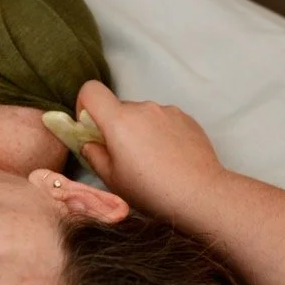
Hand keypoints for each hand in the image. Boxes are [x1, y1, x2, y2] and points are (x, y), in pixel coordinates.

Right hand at [75, 81, 227, 216]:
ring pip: (143, 115)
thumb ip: (93, 154)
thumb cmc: (151, 190)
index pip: (90, 90)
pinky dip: (160, 132)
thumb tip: (88, 142)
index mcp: (119, 120)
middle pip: (119, 107)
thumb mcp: (112, 179)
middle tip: (125, 156)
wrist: (200, 194)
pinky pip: (164, 119)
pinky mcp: (186, 117)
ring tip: (152, 160)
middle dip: (115, 126)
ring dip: (140, 130)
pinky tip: (169, 156)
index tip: (91, 129)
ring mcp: (167, 110)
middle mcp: (143, 107)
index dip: (84, 106)